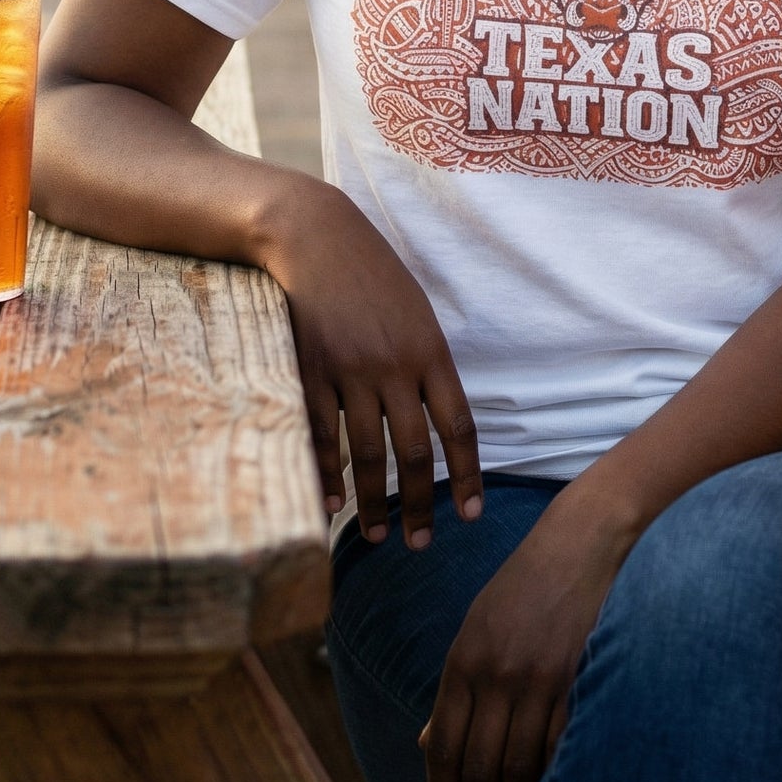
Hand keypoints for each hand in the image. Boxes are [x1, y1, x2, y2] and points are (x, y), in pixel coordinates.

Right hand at [260, 176, 481, 548]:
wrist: (316, 236)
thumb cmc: (371, 272)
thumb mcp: (416, 312)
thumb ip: (427, 363)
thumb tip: (436, 417)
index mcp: (430, 352)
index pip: (458, 427)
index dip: (467, 476)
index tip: (470, 514)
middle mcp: (395, 367)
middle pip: (414, 453)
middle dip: (419, 506)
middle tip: (419, 544)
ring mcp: (351, 371)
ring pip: (368, 453)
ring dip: (373, 503)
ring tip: (375, 535)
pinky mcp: (311, 371)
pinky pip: (322, 435)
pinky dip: (329, 473)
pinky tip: (333, 501)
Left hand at [422, 487, 636, 781]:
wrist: (581, 540)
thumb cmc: (526, 584)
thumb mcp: (477, 627)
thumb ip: (455, 688)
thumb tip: (426, 743)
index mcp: (463, 661)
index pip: (443, 748)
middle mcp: (494, 673)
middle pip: (478, 767)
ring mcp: (536, 678)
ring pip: (519, 767)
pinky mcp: (575, 677)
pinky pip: (559, 746)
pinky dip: (553, 778)